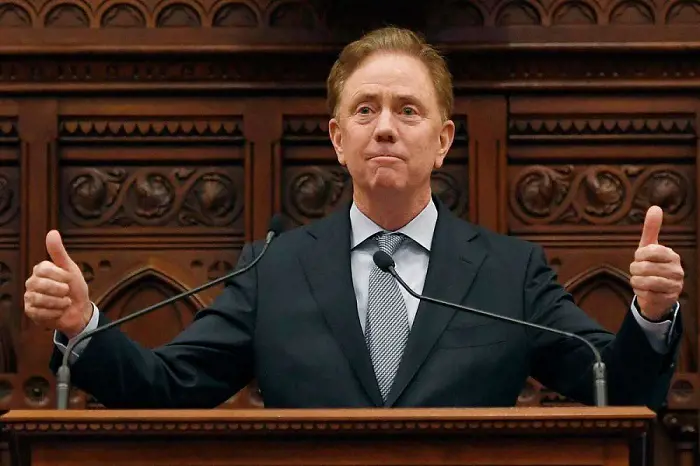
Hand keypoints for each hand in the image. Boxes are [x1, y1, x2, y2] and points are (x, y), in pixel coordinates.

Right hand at [24, 230, 91, 338]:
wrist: (79, 310)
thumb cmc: (75, 287)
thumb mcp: (70, 268)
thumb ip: (59, 252)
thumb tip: (52, 232)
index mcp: (40, 270)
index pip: (45, 269)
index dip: (61, 276)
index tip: (69, 279)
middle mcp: (32, 282)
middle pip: (41, 284)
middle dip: (60, 290)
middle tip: (67, 292)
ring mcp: (29, 297)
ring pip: (40, 299)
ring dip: (59, 303)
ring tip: (64, 302)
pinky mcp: (30, 312)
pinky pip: (40, 313)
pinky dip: (55, 313)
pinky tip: (59, 311)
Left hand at [629, 206, 683, 320]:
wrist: (657, 293)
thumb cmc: (651, 266)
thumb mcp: (649, 247)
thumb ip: (651, 229)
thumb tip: (655, 207)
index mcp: (672, 255)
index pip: (648, 251)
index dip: (639, 255)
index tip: (641, 258)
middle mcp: (677, 270)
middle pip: (642, 267)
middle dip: (635, 270)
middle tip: (639, 271)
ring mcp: (675, 285)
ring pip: (643, 281)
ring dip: (636, 282)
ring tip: (641, 281)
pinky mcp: (669, 299)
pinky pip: (645, 294)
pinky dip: (640, 293)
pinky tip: (645, 291)